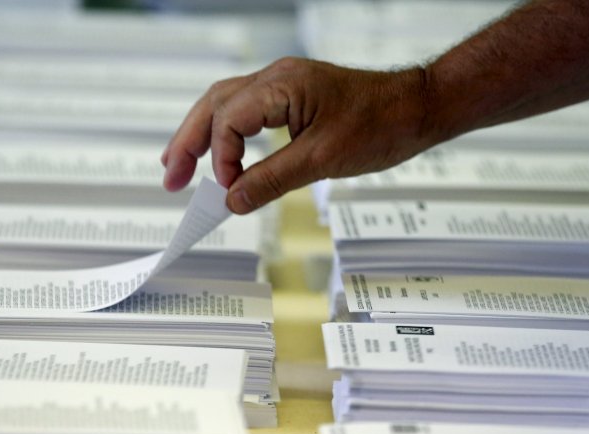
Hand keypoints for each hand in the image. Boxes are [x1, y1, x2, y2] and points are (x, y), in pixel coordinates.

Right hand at [161, 57, 433, 213]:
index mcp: (281, 85)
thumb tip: (233, 201)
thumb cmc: (381, 124)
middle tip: (170, 178)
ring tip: (180, 165)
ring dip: (202, 135)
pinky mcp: (294, 96)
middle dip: (188, 142)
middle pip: (213, 105)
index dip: (221, 158)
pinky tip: (222, 154)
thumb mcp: (322, 161)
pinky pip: (248, 110)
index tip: (229, 190)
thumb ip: (272, 180)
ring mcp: (284, 84)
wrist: (417, 109)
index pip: (228, 119)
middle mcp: (277, 78)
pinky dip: (228, 133)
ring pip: (226, 105)